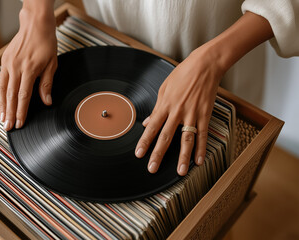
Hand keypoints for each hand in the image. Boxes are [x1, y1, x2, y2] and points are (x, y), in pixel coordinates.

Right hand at [0, 3, 56, 130]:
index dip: (21, 112)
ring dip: (2, 106)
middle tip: (7, 127)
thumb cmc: (46, 43)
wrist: (35, 25)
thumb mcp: (52, 64)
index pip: (23, 96)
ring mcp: (8, 64)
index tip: (19, 123)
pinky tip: (2, 102)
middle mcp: (16, 67)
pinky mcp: (4, 60)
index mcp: (29, 70)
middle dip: (9, 113)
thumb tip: (46, 102)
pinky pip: (1, 80)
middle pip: (11, 96)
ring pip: (3, 89)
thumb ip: (47, 84)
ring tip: (2, 119)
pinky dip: (1, 93)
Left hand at [135, 46, 222, 175]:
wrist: (204, 65)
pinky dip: (201, 148)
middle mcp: (177, 112)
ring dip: (183, 157)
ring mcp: (192, 114)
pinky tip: (199, 160)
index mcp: (164, 105)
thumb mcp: (164, 89)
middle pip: (166, 137)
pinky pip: (203, 134)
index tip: (139, 154)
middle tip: (152, 168)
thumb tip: (148, 123)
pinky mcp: (205, 114)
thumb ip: (156, 108)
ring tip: (180, 172)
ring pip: (186, 140)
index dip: (145, 142)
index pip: (152, 128)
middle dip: (158, 154)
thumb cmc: (182, 75)